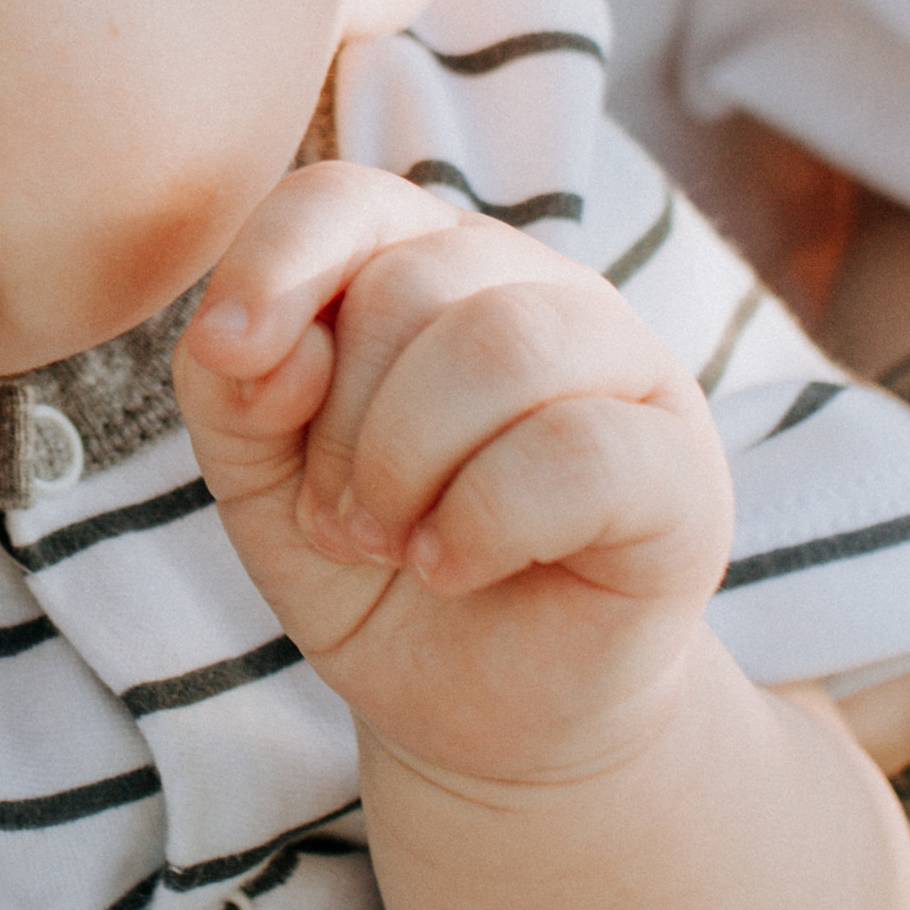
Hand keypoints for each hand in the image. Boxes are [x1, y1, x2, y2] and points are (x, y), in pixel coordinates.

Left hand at [177, 165, 733, 789]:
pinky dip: (481, 523)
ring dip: (407, 468)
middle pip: (410, 284)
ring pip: (500, 346)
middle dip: (342, 425)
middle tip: (344, 521)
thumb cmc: (373, 566)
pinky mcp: (682, 469)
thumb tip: (262, 345)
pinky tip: (456, 567)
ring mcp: (626, 366)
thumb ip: (229, 383)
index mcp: (427, 263)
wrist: (480, 712)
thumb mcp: (258, 474)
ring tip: (398, 544)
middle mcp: (534, 287)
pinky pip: (577, 451)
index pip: (343, 197)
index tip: (228, 358)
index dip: (272, 266)